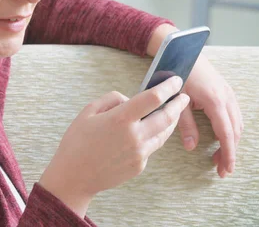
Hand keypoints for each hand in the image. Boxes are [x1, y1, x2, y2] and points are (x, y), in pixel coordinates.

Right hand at [39, 76, 189, 217]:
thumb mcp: (88, 111)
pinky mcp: (139, 166)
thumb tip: (130, 99)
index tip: (176, 80)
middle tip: (183, 97)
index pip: (153, 98)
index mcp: (120, 119)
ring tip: (172, 112)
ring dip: (170, 121)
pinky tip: (146, 132)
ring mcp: (139, 153)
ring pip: (163, 134)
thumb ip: (112, 99)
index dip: (168, 87)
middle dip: (178, 105)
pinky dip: (152, 136)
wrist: (74, 176)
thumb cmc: (77, 141)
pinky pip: (151, 147)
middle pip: (167, 117)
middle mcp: (134, 136)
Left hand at [180, 55, 243, 177]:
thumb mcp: (177, 101)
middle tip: (221, 169)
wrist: (182, 51)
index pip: (225, 134)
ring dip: (231, 142)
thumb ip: (184, 124)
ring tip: (219, 157)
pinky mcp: (226, 91)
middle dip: (229, 152)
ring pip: (237, 124)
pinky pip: (234, 114)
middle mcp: (226, 97)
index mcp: (214, 101)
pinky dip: (231, 129)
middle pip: (235, 131)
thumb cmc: (176, 74)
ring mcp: (228, 93)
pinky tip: (221, 138)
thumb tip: (191, 147)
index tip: (226, 169)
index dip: (227, 154)